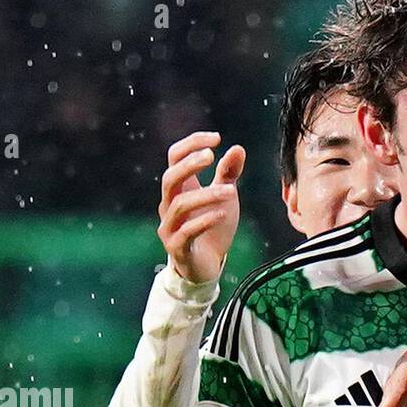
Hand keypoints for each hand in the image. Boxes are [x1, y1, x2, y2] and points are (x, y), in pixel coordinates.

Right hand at [157, 130, 244, 284]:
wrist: (206, 268)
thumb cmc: (213, 230)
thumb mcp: (225, 199)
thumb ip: (228, 175)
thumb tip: (237, 148)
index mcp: (179, 189)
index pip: (175, 157)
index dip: (191, 144)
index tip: (216, 138)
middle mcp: (169, 205)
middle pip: (170, 178)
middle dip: (189, 165)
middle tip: (212, 157)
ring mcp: (170, 227)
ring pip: (179, 205)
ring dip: (205, 195)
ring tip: (229, 192)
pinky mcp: (177, 248)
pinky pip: (186, 231)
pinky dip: (204, 221)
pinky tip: (222, 214)